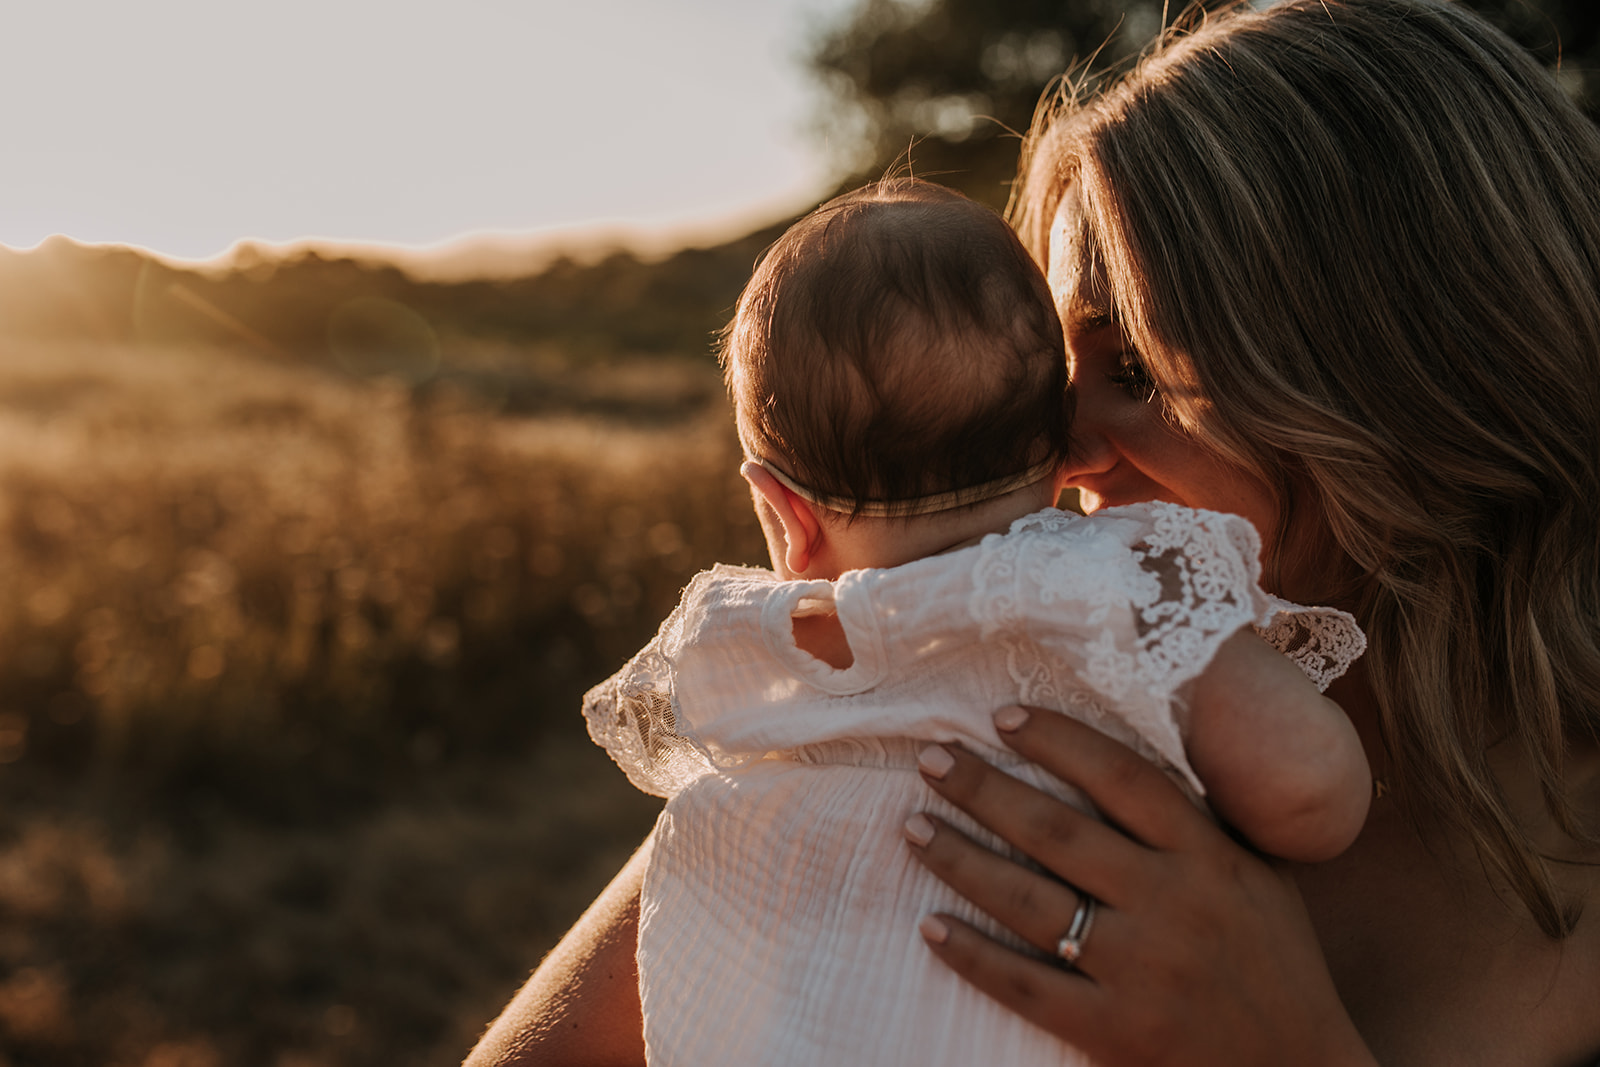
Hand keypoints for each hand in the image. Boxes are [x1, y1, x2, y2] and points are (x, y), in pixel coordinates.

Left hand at [904, 706, 1376, 1066]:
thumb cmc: (1278, 966)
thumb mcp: (1262, 878)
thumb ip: (1206, 820)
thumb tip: (1151, 743)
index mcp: (1210, 858)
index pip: (1123, 779)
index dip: (1059, 742)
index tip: (1002, 715)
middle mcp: (1173, 904)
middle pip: (1058, 832)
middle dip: (985, 789)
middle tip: (931, 758)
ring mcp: (1142, 969)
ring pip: (1030, 902)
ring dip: (961, 860)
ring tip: (913, 827)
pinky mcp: (1116, 1030)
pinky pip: (1027, 985)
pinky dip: (974, 955)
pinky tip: (930, 927)